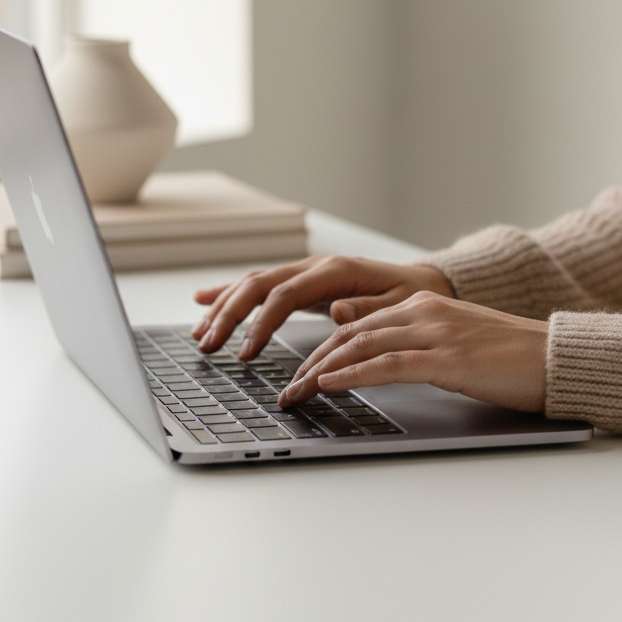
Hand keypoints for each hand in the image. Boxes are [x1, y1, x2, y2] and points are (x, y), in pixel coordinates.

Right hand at [191, 255, 454, 357]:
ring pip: (253, 284)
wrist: (421, 283)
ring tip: (200, 335)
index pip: (285, 296)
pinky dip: (229, 294)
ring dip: (223, 308)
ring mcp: (305, 274)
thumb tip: (336, 310)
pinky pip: (260, 286)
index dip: (261, 324)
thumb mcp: (401, 305)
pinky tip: (203, 301)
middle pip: (258, 285)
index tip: (247, 353)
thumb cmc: (412, 297)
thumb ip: (368, 308)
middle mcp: (314, 268)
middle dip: (228, 315)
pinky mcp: (301, 284)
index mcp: (335, 272)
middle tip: (208, 346)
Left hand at [278, 291, 547, 411]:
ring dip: (321, 372)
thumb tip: (380, 360)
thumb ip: (416, 343)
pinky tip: (328, 384)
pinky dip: (352, 374)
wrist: (554, 357)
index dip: (322, 349)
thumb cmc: (510, 357)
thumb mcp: (454, 342)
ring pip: (360, 347)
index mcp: (423, 304)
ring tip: (297, 394)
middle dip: (312, 363)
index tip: (301, 373)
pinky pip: (388, 365)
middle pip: (349, 334)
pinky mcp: (448, 360)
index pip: (357, 324)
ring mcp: (435, 333)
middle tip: (288, 390)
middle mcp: (423, 312)